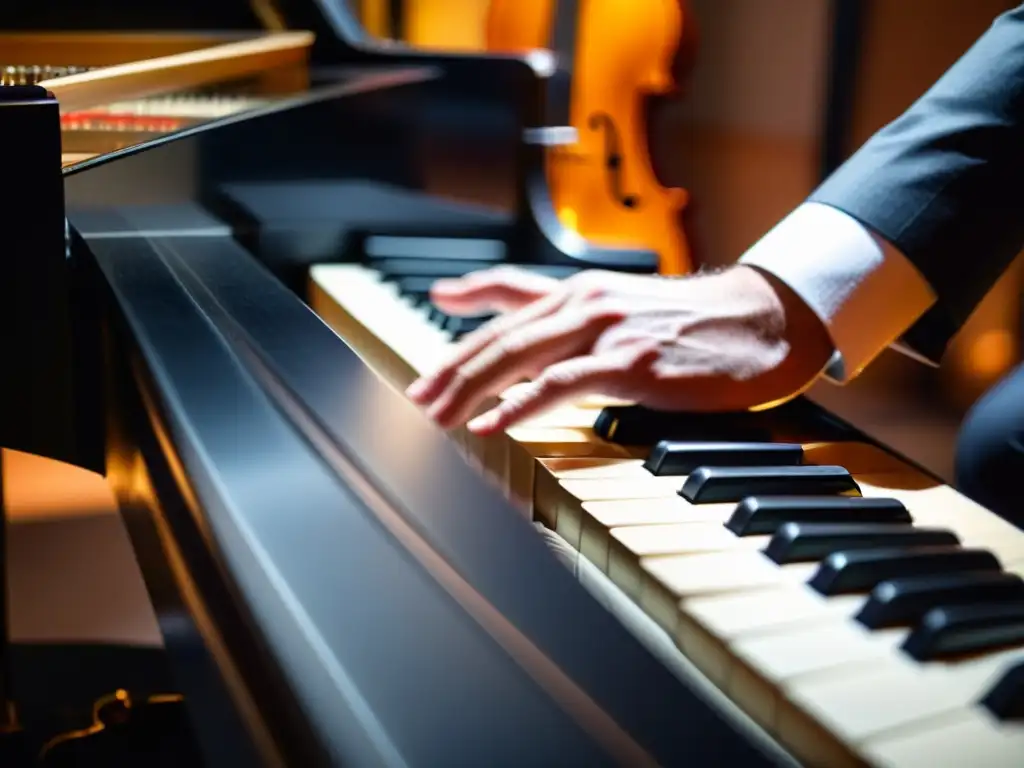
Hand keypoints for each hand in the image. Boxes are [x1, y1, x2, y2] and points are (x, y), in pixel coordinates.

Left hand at [405, 265, 833, 434]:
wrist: (762, 322)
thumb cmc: (692, 323)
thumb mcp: (624, 308)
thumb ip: (572, 317)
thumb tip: (537, 344)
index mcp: (581, 290)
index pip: (502, 304)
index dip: (457, 335)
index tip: (423, 369)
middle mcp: (585, 303)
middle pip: (500, 336)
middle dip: (450, 370)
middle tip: (416, 402)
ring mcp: (606, 330)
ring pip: (520, 355)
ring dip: (471, 388)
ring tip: (438, 417)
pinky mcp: (631, 363)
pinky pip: (561, 384)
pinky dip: (519, 404)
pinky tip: (492, 423)